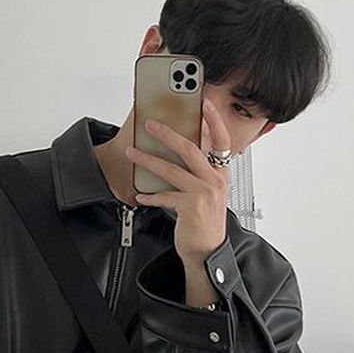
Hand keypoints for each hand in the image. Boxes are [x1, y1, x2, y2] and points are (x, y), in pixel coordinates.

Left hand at [125, 97, 230, 265]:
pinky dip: (151, 195)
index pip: (221, 139)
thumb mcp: (208, 191)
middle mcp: (215, 180)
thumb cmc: (205, 220)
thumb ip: (199, 170)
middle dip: (167, 133)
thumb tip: (180, 147)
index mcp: (220, 172)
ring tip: (133, 153)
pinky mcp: (191, 208)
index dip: (213, 119)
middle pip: (190, 148)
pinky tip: (140, 194)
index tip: (204, 102)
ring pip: (172, 170)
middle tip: (150, 124)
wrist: (208, 250)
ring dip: (149, 160)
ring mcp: (204, 193)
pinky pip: (165, 196)